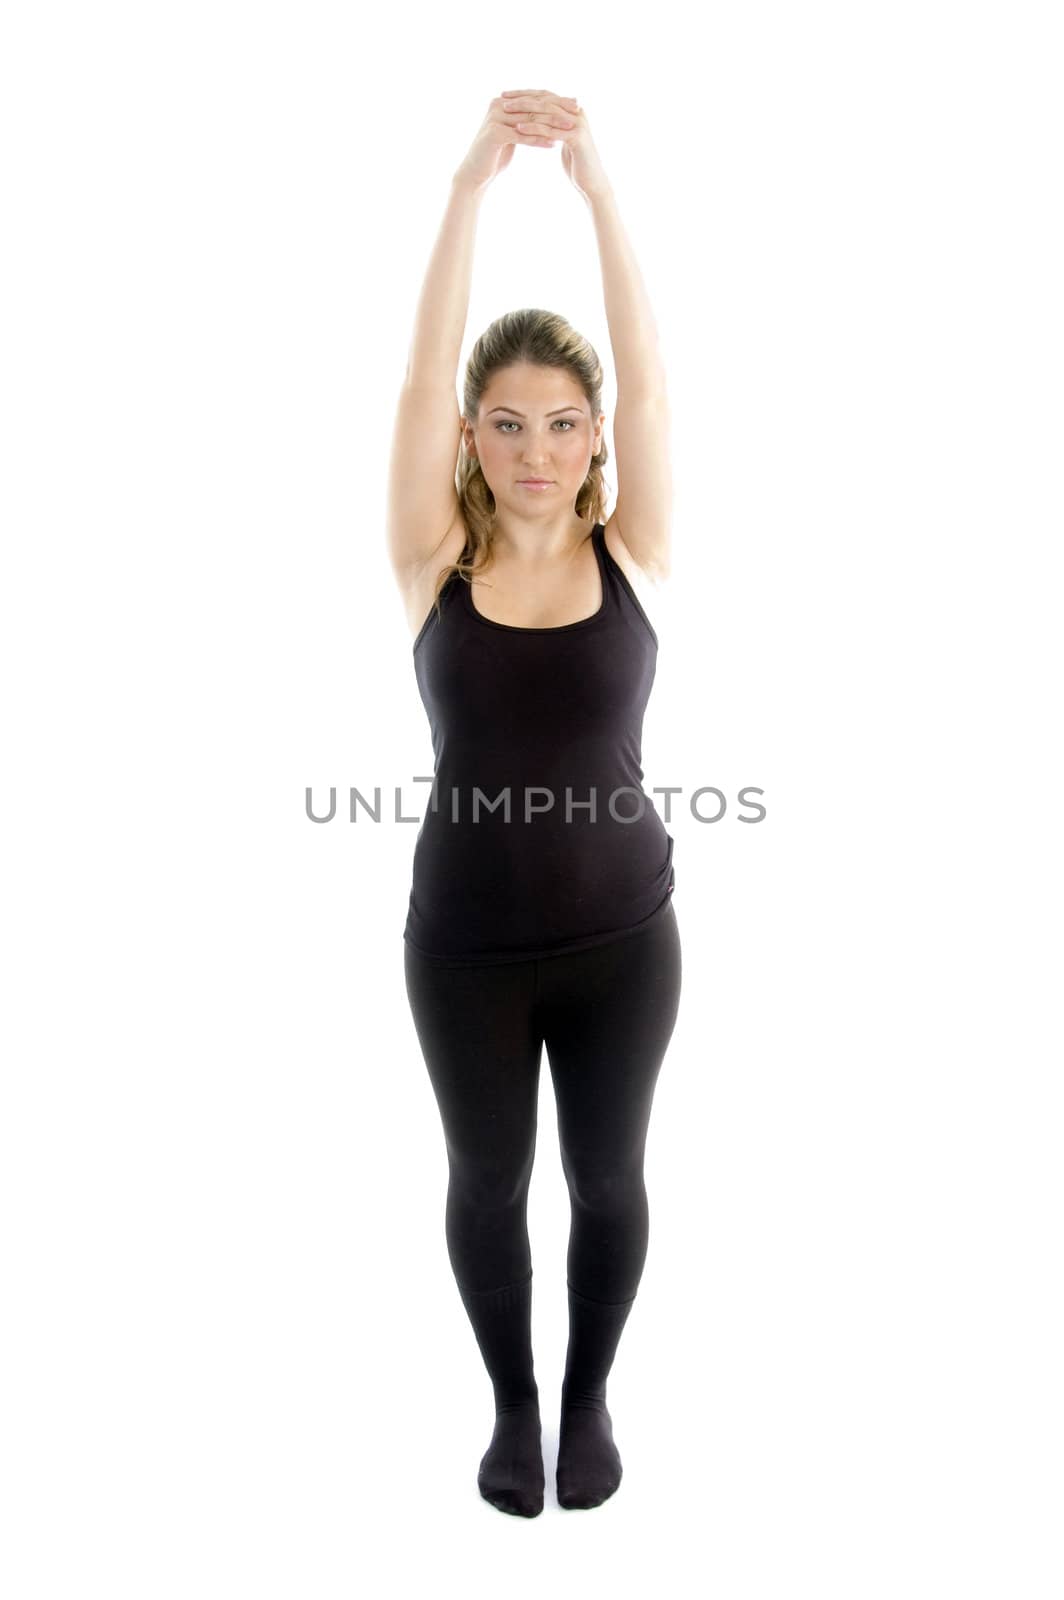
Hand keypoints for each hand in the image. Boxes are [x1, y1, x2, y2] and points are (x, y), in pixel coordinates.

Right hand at [454, 93, 580, 191]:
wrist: (476, 174)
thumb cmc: (496, 155)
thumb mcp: (513, 133)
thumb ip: (525, 120)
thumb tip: (545, 112)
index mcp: (503, 101)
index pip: (534, 98)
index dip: (556, 100)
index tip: (575, 104)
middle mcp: (498, 105)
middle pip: (534, 106)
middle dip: (557, 109)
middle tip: (577, 112)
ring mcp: (495, 118)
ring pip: (530, 120)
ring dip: (552, 124)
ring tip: (570, 128)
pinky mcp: (495, 134)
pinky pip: (522, 136)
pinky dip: (538, 140)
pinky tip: (553, 145)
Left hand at [498, 88, 611, 202]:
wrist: (592, 183)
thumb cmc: (576, 165)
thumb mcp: (564, 140)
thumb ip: (555, 127)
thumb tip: (542, 120)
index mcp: (573, 110)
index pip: (546, 96)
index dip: (526, 93)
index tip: (507, 95)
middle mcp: (577, 112)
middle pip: (545, 100)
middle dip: (523, 98)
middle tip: (503, 98)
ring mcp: (578, 123)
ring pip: (547, 112)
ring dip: (524, 110)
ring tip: (506, 110)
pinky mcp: (577, 137)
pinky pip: (550, 130)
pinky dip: (533, 128)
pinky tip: (518, 128)